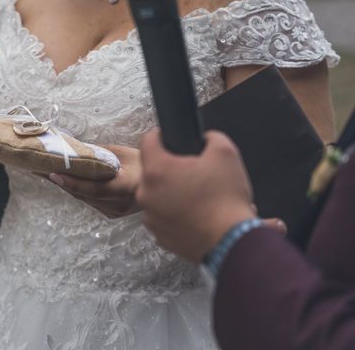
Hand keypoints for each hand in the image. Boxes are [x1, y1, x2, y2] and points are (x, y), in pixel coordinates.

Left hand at [48, 145, 141, 217]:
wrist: (160, 182)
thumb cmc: (143, 163)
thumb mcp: (123, 154)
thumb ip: (99, 155)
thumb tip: (74, 151)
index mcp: (126, 188)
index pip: (94, 188)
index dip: (73, 183)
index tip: (54, 174)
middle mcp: (119, 204)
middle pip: (84, 194)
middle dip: (61, 181)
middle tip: (39, 169)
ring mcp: (116, 211)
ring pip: (84, 198)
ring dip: (67, 186)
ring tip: (46, 173)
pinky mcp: (112, 213)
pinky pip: (90, 201)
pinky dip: (78, 190)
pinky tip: (64, 180)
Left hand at [136, 129, 255, 261]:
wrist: (232, 242)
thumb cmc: (226, 199)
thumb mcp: (225, 154)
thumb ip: (210, 137)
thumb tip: (205, 138)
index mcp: (156, 170)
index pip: (148, 140)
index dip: (162, 136)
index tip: (171, 139)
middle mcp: (146, 194)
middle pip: (153, 170)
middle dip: (171, 168)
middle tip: (193, 173)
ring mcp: (150, 217)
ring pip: (157, 195)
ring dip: (172, 192)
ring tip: (197, 196)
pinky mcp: (159, 235)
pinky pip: (163, 216)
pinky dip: (175, 214)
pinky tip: (195, 214)